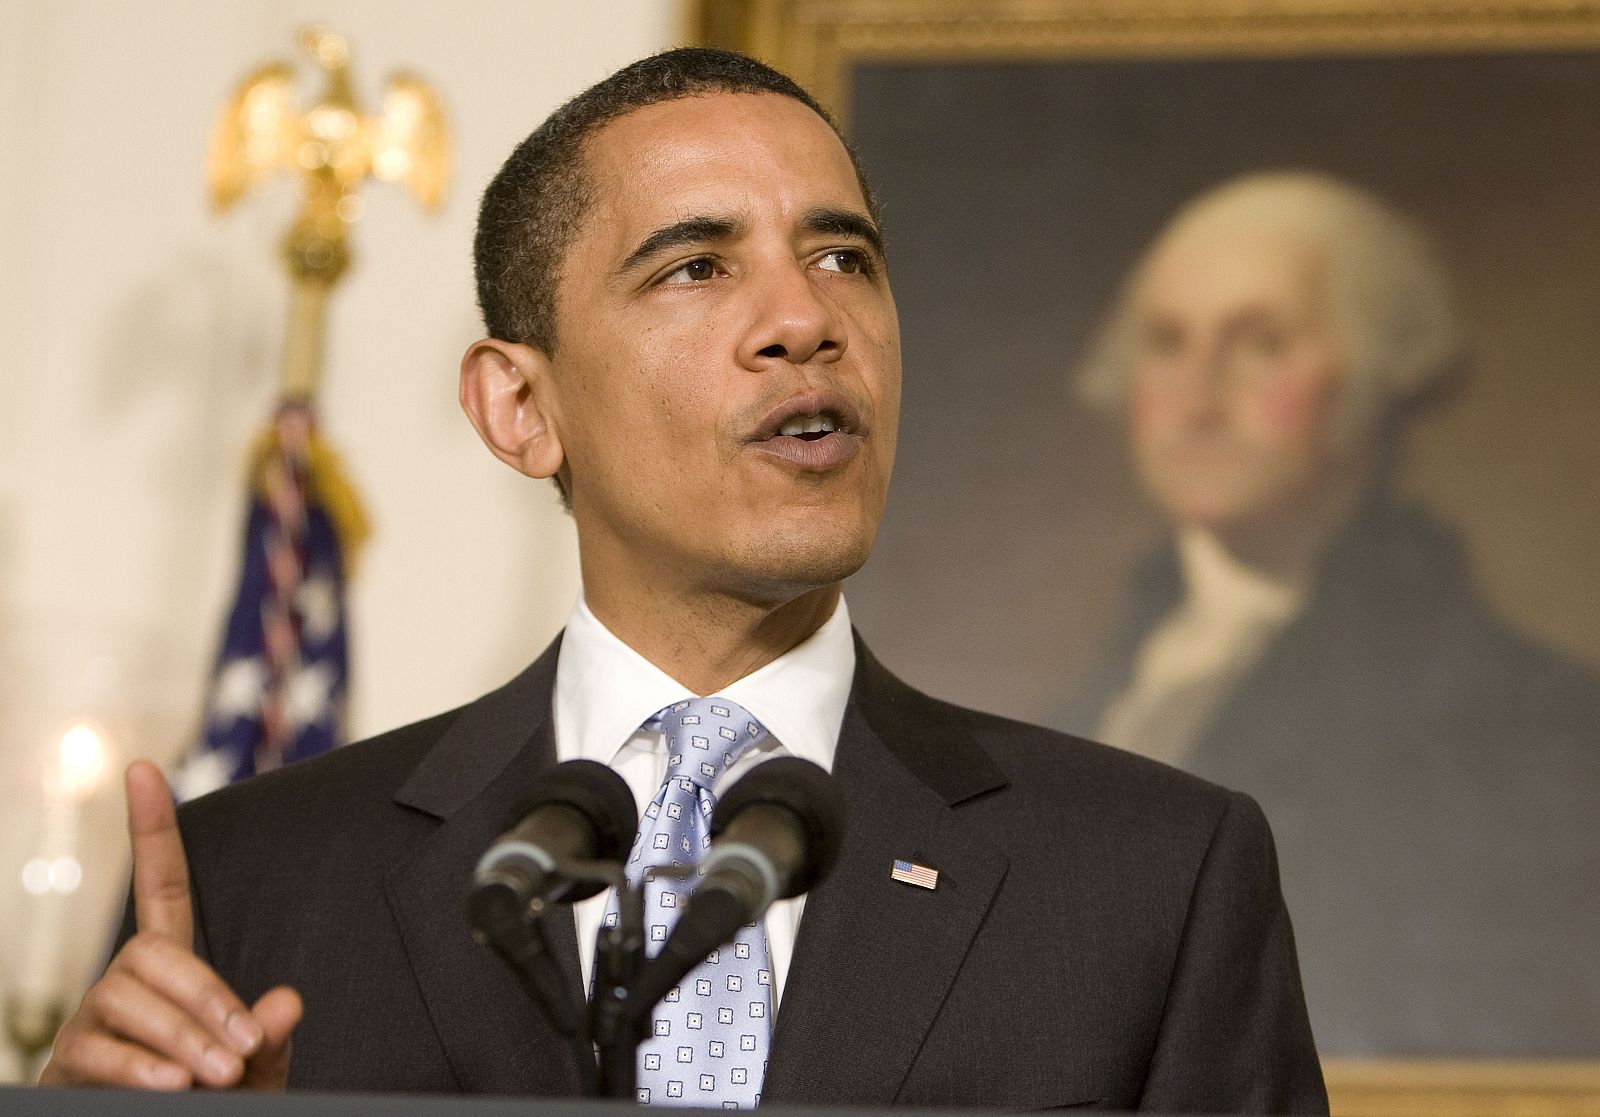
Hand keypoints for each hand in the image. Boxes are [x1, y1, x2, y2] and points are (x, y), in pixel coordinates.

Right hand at [39, 761, 302, 1089]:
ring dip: (179, 1036)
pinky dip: (137, 1066)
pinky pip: (96, 1051)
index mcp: (172, 968)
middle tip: (242, 1049)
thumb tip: (288, 1002)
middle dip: (204, 998)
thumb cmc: (212, 1098)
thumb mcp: (253, 1067)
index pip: (161, 885)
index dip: (153, 829)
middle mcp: (124, 983)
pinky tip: (171, 1084)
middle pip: (152, 954)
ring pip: (126, 1001)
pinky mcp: (68, 1066)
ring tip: (218, 1075)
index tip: (143, 768)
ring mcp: (91, 1022)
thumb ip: (267, 1036)